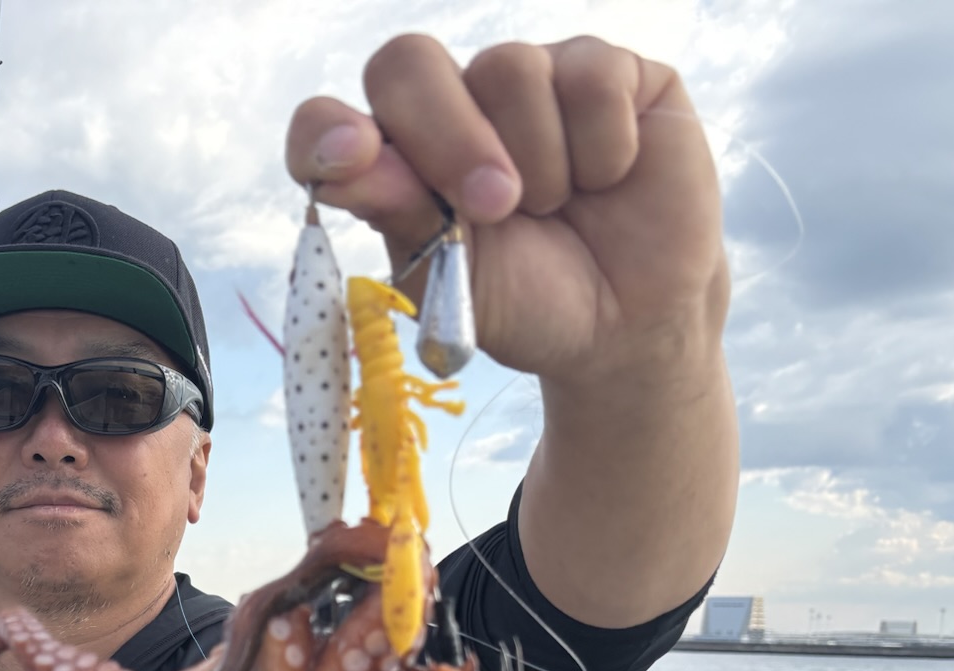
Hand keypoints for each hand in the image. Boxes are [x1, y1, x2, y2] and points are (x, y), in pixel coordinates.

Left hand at [285, 34, 728, 390]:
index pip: (330, 126)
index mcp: (397, 162)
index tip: (348, 157)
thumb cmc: (530, 302)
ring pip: (510, 67)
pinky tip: (611, 177)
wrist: (626, 325)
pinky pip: (593, 74)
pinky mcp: (605, 71)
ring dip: (542, 161)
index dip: (327, 132)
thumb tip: (342, 167)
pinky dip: (605, 145)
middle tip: (497, 206)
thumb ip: (400, 219)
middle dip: (448, 137)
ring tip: (561, 206)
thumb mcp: (455, 284)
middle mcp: (453, 105)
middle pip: (409, 64)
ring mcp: (529, 78)